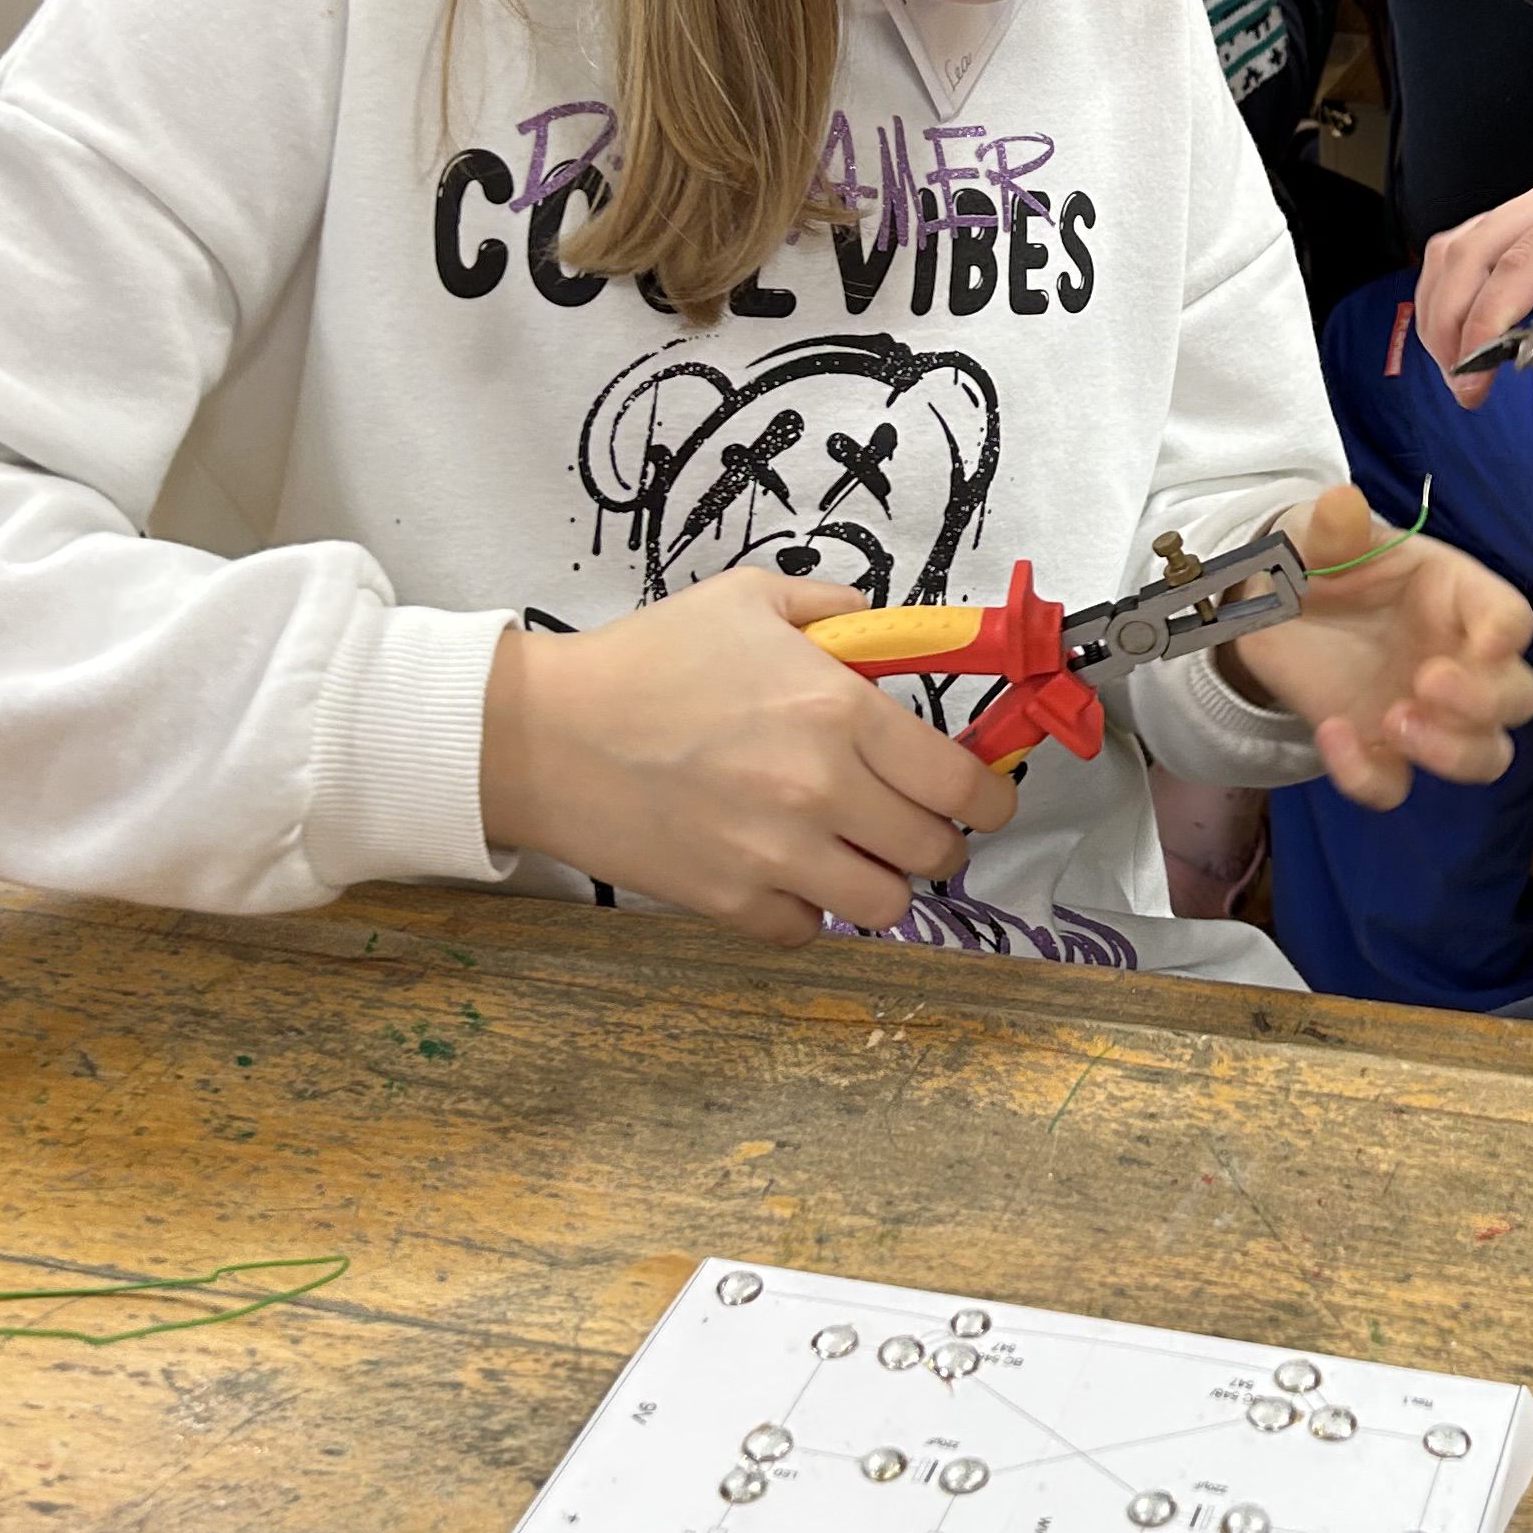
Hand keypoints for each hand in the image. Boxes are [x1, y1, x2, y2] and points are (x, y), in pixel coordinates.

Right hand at [479, 570, 1013, 945]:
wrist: (544, 734)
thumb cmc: (645, 661)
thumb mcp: (748, 601)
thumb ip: (834, 610)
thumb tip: (888, 628)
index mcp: (839, 711)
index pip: (961, 781)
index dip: (988, 797)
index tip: (984, 798)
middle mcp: (821, 789)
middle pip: (935, 851)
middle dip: (937, 841)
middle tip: (912, 824)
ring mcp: (776, 854)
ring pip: (886, 906)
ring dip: (881, 884)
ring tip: (853, 856)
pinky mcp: (731, 902)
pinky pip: (809, 931)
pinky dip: (809, 912)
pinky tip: (786, 876)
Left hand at [1225, 484, 1532, 806]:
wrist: (1268, 613)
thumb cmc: (1318, 563)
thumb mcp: (1317, 538)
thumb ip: (1333, 529)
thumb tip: (1342, 502)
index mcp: (1459, 597)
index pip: (1510, 618)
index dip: (1506, 635)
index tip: (1483, 644)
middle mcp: (1459, 661)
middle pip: (1518, 697)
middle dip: (1484, 702)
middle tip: (1424, 685)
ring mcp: (1428, 716)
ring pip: (1485, 757)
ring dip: (1453, 753)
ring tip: (1393, 724)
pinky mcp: (1383, 754)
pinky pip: (1395, 787)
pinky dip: (1367, 776)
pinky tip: (1331, 735)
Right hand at [1415, 163, 1532, 416]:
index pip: (1524, 254)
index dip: (1490, 312)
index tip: (1478, 372)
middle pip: (1474, 247)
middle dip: (1453, 319)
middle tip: (1467, 392)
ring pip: (1463, 249)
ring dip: (1445, 310)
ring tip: (1464, 377)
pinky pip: (1479, 258)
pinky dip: (1460, 300)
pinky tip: (1473, 347)